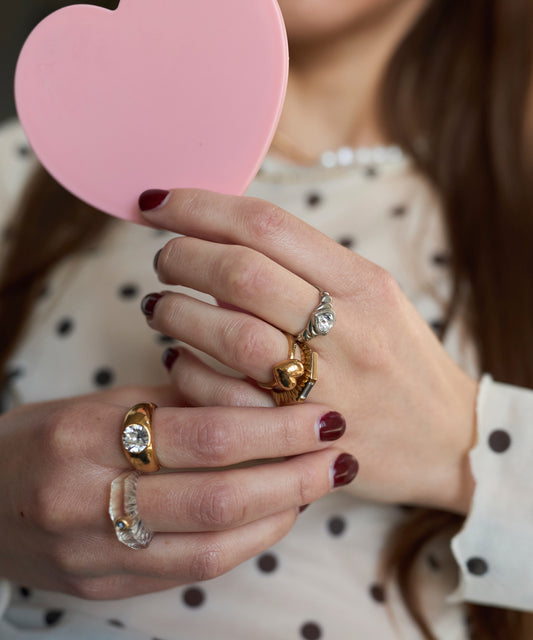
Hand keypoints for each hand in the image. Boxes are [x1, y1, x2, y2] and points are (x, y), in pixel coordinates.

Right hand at [0, 384, 352, 597]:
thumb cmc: (49, 437)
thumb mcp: (102, 402)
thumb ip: (177, 406)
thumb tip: (259, 403)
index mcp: (86, 435)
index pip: (204, 434)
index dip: (275, 427)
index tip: (324, 414)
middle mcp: (87, 499)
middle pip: (216, 494)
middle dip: (292, 473)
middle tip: (340, 451)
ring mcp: (94, 554)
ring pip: (211, 544)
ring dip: (279, 512)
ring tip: (321, 483)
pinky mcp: (103, 587)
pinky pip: (193, 571)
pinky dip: (246, 542)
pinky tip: (278, 515)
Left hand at [140, 188, 477, 514]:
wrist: (448, 440)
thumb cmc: (401, 360)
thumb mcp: (375, 300)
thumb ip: (310, 270)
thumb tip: (223, 242)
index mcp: (364, 284)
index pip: (269, 226)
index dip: (201, 207)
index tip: (160, 204)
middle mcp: (349, 330)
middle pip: (242, 272)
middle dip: (182, 257)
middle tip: (163, 259)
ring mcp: (327, 385)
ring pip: (229, 332)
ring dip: (177, 311)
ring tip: (161, 306)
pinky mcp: (303, 435)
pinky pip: (226, 396)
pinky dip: (188, 370)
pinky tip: (178, 358)